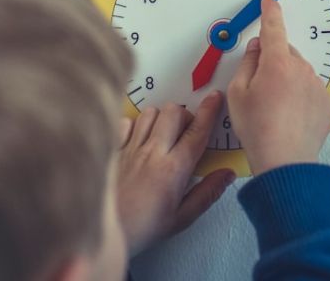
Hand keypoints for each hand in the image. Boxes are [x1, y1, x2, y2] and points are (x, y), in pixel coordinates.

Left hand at [116, 92, 235, 256]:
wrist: (101, 232)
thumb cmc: (143, 229)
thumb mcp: (181, 219)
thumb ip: (207, 193)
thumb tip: (227, 173)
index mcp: (174, 169)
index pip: (197, 131)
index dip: (209, 111)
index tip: (216, 97)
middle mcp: (152, 152)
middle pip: (174, 112)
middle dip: (185, 115)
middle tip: (186, 132)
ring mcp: (130, 147)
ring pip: (150, 112)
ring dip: (161, 118)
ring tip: (162, 135)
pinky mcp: (112, 149)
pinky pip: (126, 122)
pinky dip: (135, 125)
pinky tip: (138, 139)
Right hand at [226, 0, 329, 174]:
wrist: (285, 160)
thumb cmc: (259, 130)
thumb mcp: (237, 93)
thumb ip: (247, 64)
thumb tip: (256, 49)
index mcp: (277, 63)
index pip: (273, 27)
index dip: (270, 12)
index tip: (270, 2)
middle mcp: (301, 69)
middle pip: (284, 52)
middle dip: (272, 61)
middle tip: (259, 87)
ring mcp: (316, 85)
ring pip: (297, 71)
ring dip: (286, 79)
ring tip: (274, 107)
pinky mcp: (325, 101)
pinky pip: (309, 88)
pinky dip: (299, 94)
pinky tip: (288, 113)